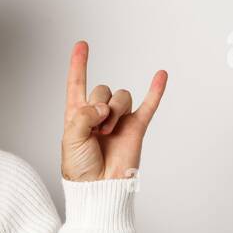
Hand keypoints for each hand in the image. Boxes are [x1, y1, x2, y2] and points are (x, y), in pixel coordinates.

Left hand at [61, 40, 165, 181]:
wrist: (99, 187)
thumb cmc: (80, 168)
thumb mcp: (71, 138)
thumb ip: (84, 115)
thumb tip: (104, 107)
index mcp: (78, 115)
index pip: (77, 84)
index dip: (78, 64)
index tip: (81, 45)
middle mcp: (98, 114)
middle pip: (102, 89)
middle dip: (98, 105)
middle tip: (96, 127)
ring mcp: (119, 120)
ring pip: (121, 96)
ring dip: (114, 111)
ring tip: (108, 131)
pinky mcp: (136, 127)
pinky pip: (149, 105)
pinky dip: (155, 90)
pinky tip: (161, 74)